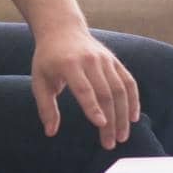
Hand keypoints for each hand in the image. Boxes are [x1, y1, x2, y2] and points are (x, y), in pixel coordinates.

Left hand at [30, 25, 140, 149]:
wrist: (62, 29)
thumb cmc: (48, 58)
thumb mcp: (39, 80)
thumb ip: (45, 107)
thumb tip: (50, 132)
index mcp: (69, 64)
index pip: (84, 87)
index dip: (92, 106)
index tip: (101, 125)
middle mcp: (90, 60)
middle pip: (105, 92)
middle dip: (110, 120)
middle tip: (110, 143)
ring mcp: (104, 59)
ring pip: (119, 89)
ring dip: (123, 114)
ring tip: (122, 136)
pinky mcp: (114, 60)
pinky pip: (127, 81)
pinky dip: (133, 99)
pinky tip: (132, 117)